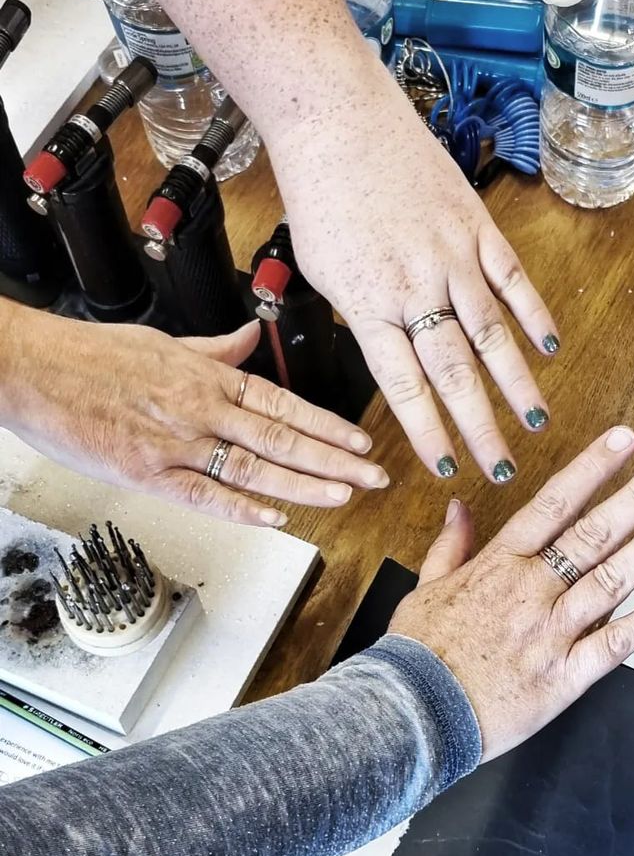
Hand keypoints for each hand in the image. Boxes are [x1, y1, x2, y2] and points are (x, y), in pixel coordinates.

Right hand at [2, 313, 387, 526]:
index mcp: (210, 378)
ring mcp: (176, 442)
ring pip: (254, 466)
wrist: (27, 365)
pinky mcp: (144, 471)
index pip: (286, 405)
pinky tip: (277, 517)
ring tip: (345, 496)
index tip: (363, 441)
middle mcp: (202, 409)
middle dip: (336, 460)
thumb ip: (215, 349)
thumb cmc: (89, 355)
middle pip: (283, 438)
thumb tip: (251, 338)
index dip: (329, 425)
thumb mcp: (164, 342)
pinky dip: (241, 506)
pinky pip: (202, 493)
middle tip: (376, 475)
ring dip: (305, 484)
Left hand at [270, 74, 557, 485]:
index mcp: (371, 305)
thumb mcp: (324, 272)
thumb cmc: (322, 194)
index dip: (429, 432)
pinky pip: (512, 281)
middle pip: (456, 373)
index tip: (448, 467)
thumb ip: (364, 319)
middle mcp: (417, 289)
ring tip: (537, 422)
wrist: (338, 118)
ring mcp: (453, 258)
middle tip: (503, 469)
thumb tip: (396, 355)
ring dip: (517, 385)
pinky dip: (534, 315)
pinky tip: (549, 347)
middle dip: (482, 429)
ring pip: (492, 335)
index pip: (406, 387)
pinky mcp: (476, 228)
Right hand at [388, 426, 633, 758]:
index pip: (555, 503)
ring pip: (612, 578)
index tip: (624, 440)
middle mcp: (532, 590)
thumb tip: (458, 506)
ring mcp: (552, 632)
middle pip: (593, 532)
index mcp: (500, 564)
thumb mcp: (425, 587)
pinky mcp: (566, 676)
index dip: (593, 467)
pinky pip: (617, 642)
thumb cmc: (418, 654)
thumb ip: (451, 545)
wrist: (411, 715)